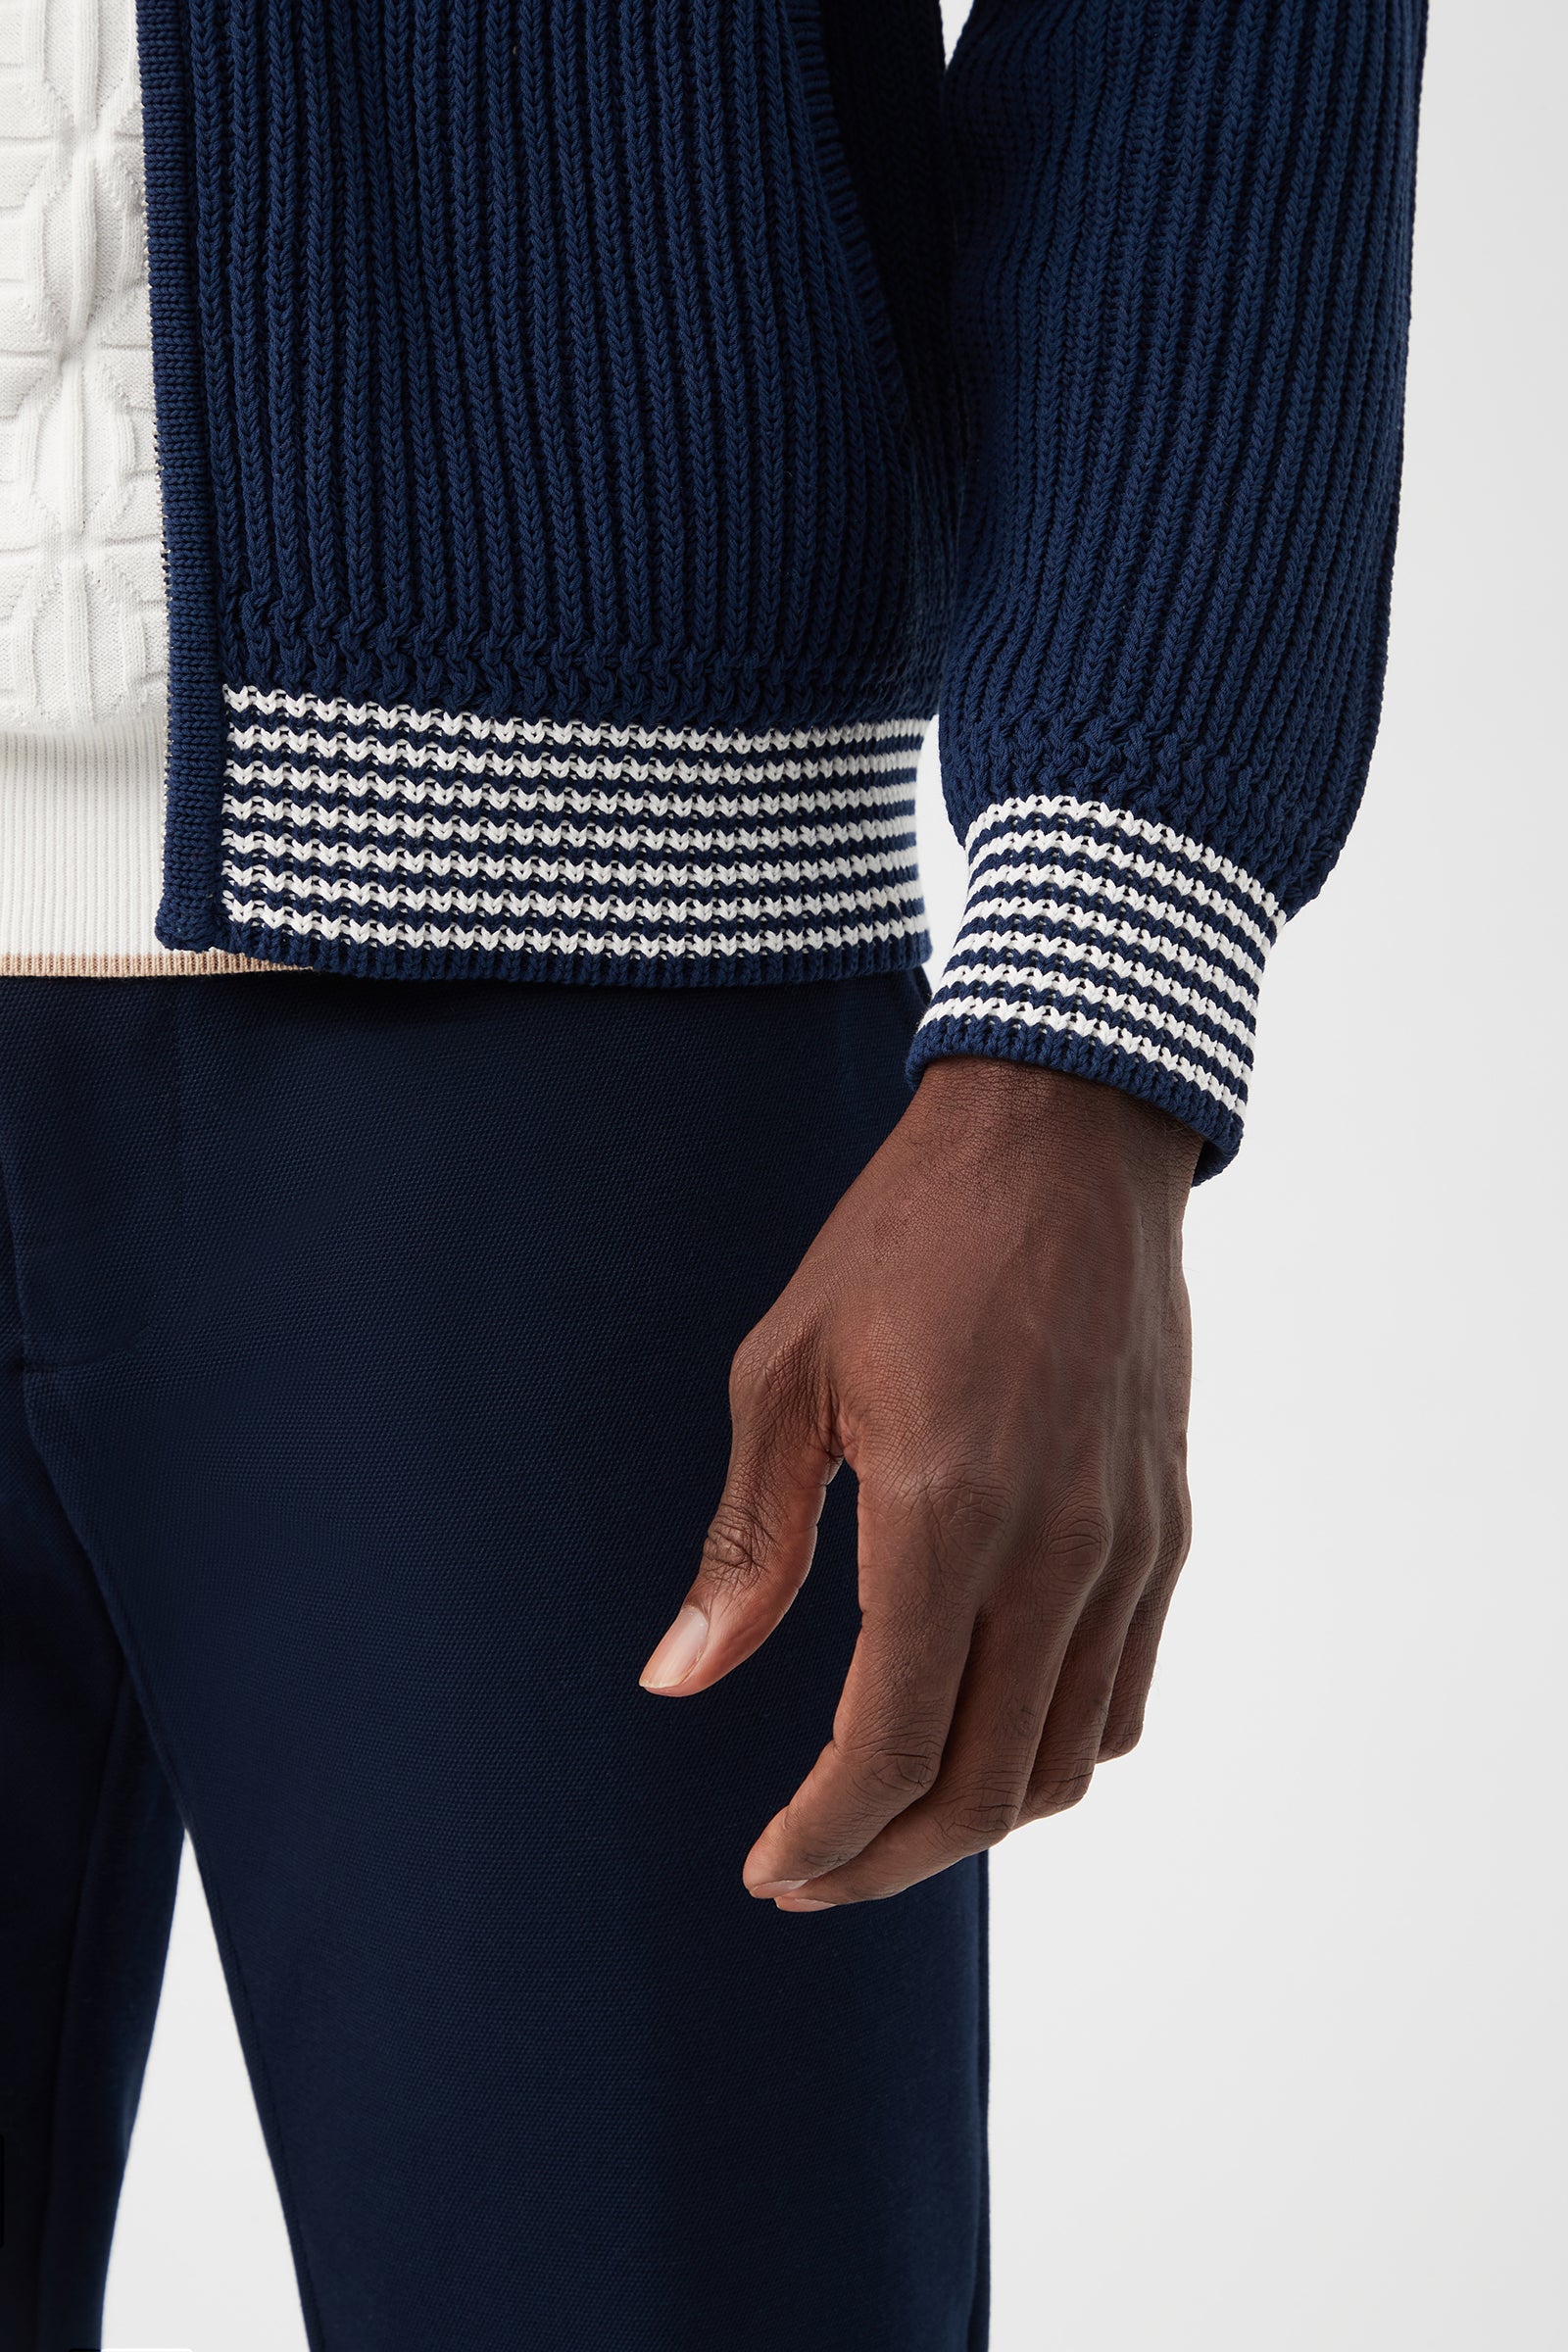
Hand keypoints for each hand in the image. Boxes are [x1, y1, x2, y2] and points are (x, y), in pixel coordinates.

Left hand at [638, 1055, 1202, 1906]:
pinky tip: (984, 1739)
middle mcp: (1057, 1553)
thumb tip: (677, 1678)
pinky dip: (1052, 1754)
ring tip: (886, 1822)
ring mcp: (1127, 1547)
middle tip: (809, 1872)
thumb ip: (747, 1545)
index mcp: (946, 1516)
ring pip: (1064, 1761)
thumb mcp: (786, 1375)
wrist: (1066, 1142)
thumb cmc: (907, 1240)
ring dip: (972, 1820)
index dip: (823, 1835)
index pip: (890, 1749)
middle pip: (983, 1787)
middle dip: (886, 1858)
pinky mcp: (1164, 1528)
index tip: (768, 1869)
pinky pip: (1120, 1695)